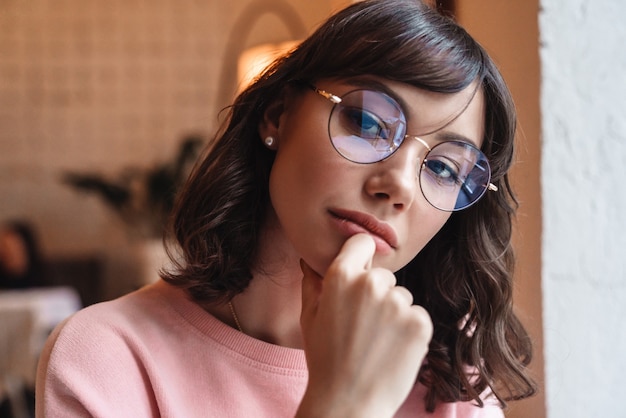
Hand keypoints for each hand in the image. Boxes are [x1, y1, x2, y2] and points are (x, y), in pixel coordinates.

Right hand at [297, 233, 432, 417]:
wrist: (347, 402)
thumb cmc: (324, 360)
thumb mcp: (309, 318)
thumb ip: (312, 283)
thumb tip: (308, 260)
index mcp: (340, 276)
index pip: (362, 242)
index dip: (362, 256)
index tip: (362, 271)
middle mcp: (370, 283)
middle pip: (383, 275)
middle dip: (377, 294)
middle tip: (363, 326)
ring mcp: (397, 302)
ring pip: (401, 296)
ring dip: (394, 314)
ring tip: (376, 342)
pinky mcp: (419, 322)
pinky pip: (418, 315)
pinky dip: (410, 330)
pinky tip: (392, 350)